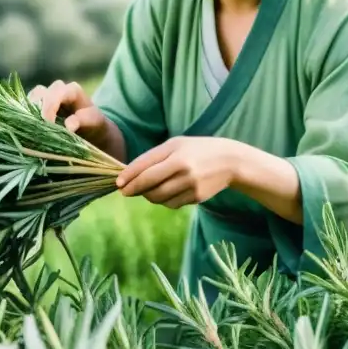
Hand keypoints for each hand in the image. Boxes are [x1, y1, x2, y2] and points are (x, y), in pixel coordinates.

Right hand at [28, 80, 108, 146]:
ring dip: (29, 110)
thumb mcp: (92, 121)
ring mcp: (46, 96)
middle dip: (38, 109)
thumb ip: (81, 121)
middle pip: (41, 92)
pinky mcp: (38, 105)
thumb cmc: (92, 123)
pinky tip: (26, 126)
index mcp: (72, 90)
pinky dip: (26, 114)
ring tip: (30, 126)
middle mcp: (58, 89)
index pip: (57, 93)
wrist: (90, 128)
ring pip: (32, 98)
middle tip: (37, 126)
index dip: (50, 106)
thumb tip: (68, 125)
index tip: (47, 123)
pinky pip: (27, 105)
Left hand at [116, 136, 241, 208]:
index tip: (118, 183)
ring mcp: (191, 187)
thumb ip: (153, 157)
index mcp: (177, 155)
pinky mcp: (196, 198)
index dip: (129, 178)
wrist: (229, 161)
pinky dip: (164, 200)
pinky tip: (167, 191)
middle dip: (134, 190)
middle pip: (150, 187)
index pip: (146, 170)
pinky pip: (172, 204)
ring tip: (148, 188)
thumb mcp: (176, 144)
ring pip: (159, 198)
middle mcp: (184, 171)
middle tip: (126, 190)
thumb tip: (129, 176)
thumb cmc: (197, 149)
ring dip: (148, 196)